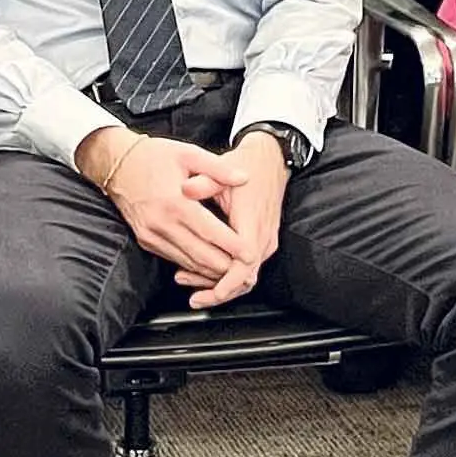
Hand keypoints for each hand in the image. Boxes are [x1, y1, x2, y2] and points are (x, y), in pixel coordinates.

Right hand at [77, 128, 248, 286]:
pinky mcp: (146, 240)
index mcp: (176, 203)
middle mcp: (163, 224)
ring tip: (234, 272)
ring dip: (211, 272)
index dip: (234, 247)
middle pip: (202, 256)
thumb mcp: (187, 153)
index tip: (252, 253)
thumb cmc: (152, 156)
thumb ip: (218, 168)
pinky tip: (209, 266)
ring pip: (189, 263)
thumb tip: (244, 177)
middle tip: (248, 268)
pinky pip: (175, 260)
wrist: (116, 164)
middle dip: (228, 266)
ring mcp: (152, 235)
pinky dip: (194, 267)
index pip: (212, 233)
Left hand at [182, 131, 289, 307]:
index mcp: (252, 222)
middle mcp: (262, 236)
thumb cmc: (248, 164)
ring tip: (193, 288)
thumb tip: (185, 188)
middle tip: (194, 298)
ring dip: (222, 284)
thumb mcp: (223, 169)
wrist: (270, 158)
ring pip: (246, 276)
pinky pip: (248, 267)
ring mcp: (265, 240)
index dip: (226, 283)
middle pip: (245, 278)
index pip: (243, 264)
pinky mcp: (263, 241)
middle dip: (219, 292)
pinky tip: (207, 275)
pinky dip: (229, 275)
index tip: (209, 293)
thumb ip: (205, 181)